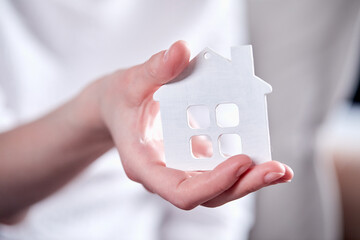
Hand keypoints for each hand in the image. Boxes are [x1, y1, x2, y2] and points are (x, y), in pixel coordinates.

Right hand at [88, 41, 292, 208]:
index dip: (212, 183)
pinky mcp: (193, 159)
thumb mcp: (132, 81)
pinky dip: (243, 166)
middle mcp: (164, 174)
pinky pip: (219, 169)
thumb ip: (155, 69)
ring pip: (217, 188)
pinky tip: (265, 154)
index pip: (178, 191)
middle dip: (242, 184)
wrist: (118, 108)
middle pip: (206, 196)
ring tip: (280, 169)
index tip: (241, 162)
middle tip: (276, 170)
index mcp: (144, 164)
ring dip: (249, 179)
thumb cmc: (121, 98)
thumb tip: (181, 49)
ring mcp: (180, 169)